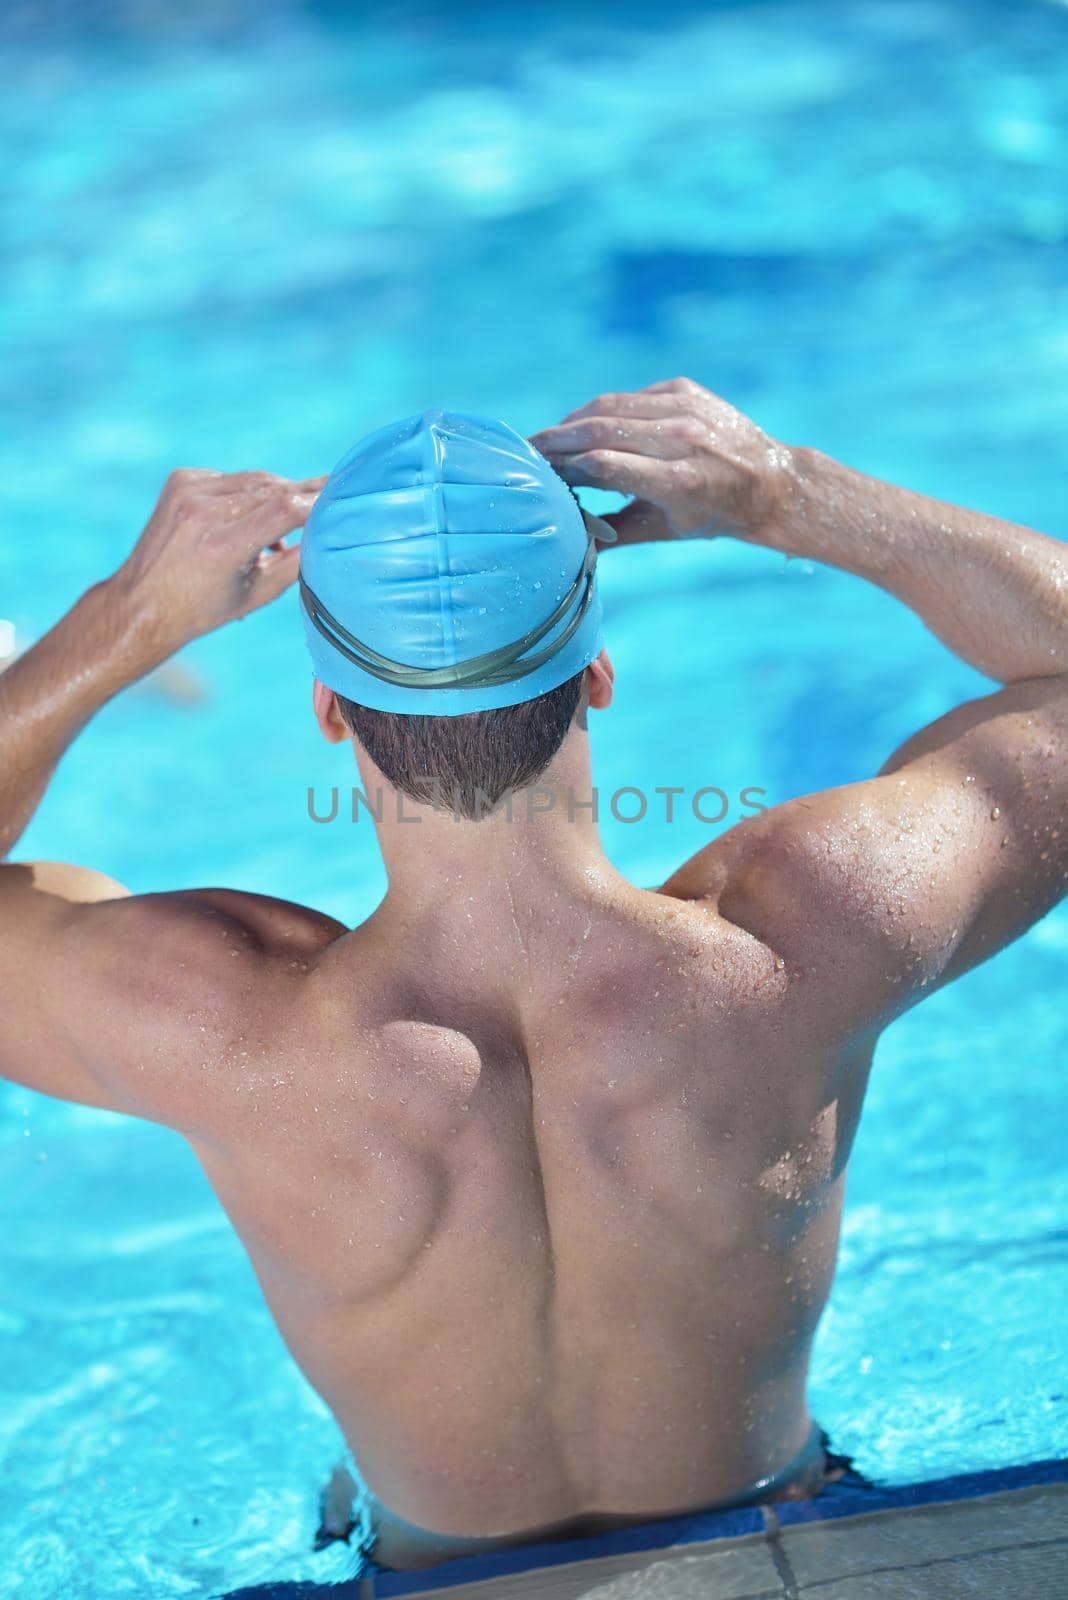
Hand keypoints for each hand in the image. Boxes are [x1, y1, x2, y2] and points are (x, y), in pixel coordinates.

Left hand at [115, 468, 325, 652]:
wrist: (144, 601)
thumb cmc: (206, 607)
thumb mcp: (260, 593)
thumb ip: (298, 561)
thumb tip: (328, 530)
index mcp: (224, 547)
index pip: (285, 509)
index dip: (317, 500)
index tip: (341, 496)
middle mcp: (203, 513)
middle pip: (273, 489)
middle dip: (302, 493)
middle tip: (328, 494)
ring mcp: (188, 491)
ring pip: (255, 480)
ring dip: (276, 495)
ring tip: (284, 522)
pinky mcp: (181, 480)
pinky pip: (232, 478)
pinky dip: (247, 493)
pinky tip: (243, 519)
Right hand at [530, 377, 789, 545]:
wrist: (771, 483)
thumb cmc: (714, 516)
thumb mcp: (666, 532)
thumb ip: (614, 534)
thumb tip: (565, 539)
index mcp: (676, 481)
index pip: (601, 465)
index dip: (563, 467)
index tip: (538, 474)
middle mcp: (681, 439)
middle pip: (599, 430)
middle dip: (556, 439)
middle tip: (527, 449)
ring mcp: (684, 408)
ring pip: (609, 406)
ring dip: (573, 420)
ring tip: (550, 437)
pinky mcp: (685, 389)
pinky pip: (630, 396)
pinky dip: (604, 410)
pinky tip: (587, 424)